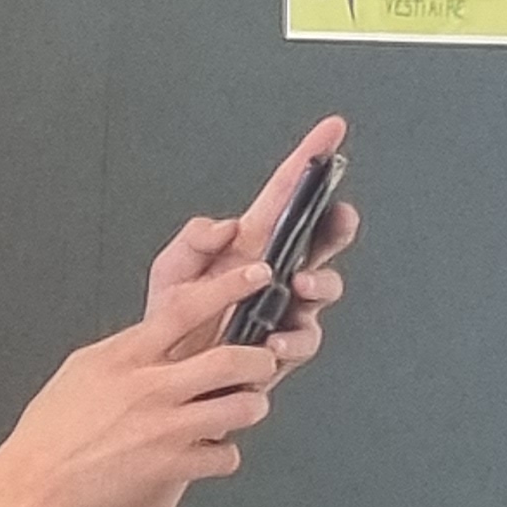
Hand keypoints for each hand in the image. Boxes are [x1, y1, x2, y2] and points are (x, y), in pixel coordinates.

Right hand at [0, 121, 357, 506]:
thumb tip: (159, 331)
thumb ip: (129, 346)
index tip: (257, 275)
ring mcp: (164, 429)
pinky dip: (226, 453)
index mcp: (128, 355)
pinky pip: (224, 456)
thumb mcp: (85, 365)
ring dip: (252, 405)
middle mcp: (150, 388)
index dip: (229, 287)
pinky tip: (213, 448)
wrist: (39, 480)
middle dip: (260, 358)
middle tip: (263, 359)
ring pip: (240, 408)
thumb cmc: (54, 425)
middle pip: (231, 360)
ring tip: (244, 404)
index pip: (187, 308)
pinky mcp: (170, 467)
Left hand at [144, 117, 357, 381]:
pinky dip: (293, 338)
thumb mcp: (171, 270)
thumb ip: (192, 240)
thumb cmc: (173, 320)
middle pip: (324, 238)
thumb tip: (225, 227)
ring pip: (324, 287)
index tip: (331, 133)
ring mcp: (285, 308)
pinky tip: (275, 340)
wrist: (169, 373)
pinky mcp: (283, 346)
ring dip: (319, 282)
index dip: (310, 160)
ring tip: (298, 285)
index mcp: (252, 243)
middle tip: (337, 218)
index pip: (286, 193)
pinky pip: (303, 339)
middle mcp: (277, 272)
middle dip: (337, 224)